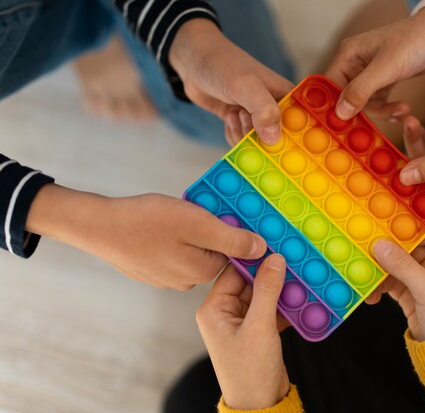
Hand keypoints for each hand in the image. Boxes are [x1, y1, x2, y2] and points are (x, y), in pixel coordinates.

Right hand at [26, 184, 266, 289]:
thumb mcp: (199, 224)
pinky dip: (170, 237)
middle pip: (212, 251)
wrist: (98, 226)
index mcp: (203, 271)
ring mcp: (165, 277)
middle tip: (195, 209)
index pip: (232, 252)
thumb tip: (261, 250)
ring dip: (189, 233)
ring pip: (191, 250)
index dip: (230, 229)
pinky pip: (171, 251)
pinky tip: (159, 223)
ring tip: (174, 214)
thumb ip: (233, 239)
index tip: (222, 212)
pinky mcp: (149, 269)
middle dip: (209, 230)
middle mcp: (186, 280)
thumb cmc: (148, 221)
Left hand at [169, 19, 293, 145]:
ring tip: (234, 114)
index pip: (301, 125)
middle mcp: (275, 108)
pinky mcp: (241, 121)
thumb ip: (263, 111)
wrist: (193, 60)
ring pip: (258, 144)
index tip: (277, 146)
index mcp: (286, 96)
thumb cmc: (223, 65)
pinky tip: (229, 118)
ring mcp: (257, 116)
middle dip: (261, 140)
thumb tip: (274, 140)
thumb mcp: (246, 86)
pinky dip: (234, 136)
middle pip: (278, 140)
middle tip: (245, 119)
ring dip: (243, 136)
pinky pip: (243, 142)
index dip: (293, 140)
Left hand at [196, 255, 288, 409]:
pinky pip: (272, 308)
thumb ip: (267, 290)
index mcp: (214, 309)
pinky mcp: (257, 330)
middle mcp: (225, 313)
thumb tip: (274, 260)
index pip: (233, 272)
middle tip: (293, 259)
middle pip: (250, 281)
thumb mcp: (259, 327)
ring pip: (264, 294)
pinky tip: (302, 300)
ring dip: (282, 289)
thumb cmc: (249, 372)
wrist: (260, 404)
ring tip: (301, 278)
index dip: (254, 258)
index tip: (273, 245)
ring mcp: (242, 322)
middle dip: (272, 274)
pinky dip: (286, 305)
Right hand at [326, 7, 424, 119]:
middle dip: (362, 113)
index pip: (329, 86)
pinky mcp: (386, 80)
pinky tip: (402, 110)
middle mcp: (356, 64)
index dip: (332, 107)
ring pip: (364, 104)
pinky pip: (379, 103)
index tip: (339, 127)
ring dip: (381, 112)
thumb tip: (339, 112)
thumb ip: (361, 90)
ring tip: (402, 111)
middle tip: (375, 125)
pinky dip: (389, 110)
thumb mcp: (388, 67)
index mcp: (349, 55)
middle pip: (346, 99)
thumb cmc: (419, 39)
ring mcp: (371, 73)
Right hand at [371, 225, 424, 340]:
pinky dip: (377, 285)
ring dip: (378, 266)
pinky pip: (388, 281)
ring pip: (394, 262)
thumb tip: (380, 245)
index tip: (389, 211)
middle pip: (407, 243)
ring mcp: (419, 279)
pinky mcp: (408, 293)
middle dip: (386, 242)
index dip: (412, 218)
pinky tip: (370, 293)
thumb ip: (404, 266)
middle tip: (366, 239)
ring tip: (363, 270)